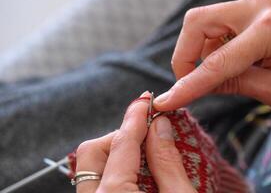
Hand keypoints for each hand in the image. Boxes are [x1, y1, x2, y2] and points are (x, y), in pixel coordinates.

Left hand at [75, 91, 195, 192]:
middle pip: (93, 151)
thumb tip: (159, 126)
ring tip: (145, 150)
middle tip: (146, 134)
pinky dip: (115, 168)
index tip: (145, 101)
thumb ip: (167, 162)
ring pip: (91, 165)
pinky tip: (137, 168)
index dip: (136, 117)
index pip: (122, 144)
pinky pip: (97, 180)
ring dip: (116, 151)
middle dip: (120, 136)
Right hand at [154, 0, 270, 110]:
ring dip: (199, 53)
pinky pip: (213, 26)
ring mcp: (251, 5)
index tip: (166, 101)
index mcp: (270, 30)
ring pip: (200, 24)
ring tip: (224, 72)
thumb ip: (236, 85)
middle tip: (191, 81)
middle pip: (196, 23)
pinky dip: (211, 48)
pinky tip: (231, 61)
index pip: (216, 63)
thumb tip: (198, 86)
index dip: (188, 86)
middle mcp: (257, 8)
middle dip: (184, 56)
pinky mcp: (248, 9)